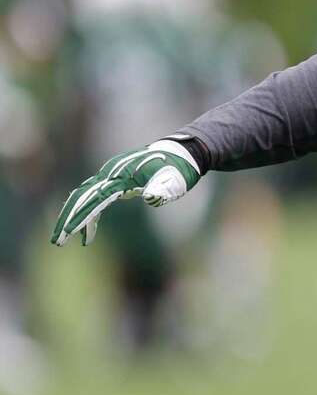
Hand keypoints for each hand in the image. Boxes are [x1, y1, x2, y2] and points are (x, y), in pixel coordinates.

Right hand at [51, 139, 200, 246]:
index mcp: (122, 175)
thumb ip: (162, 189)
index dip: (81, 216)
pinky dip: (90, 215)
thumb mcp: (174, 182)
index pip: (95, 198)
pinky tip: (88, 233)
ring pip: (84, 197)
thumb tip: (150, 196)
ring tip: (64, 241)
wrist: (182, 153)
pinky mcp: (115, 180)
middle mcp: (111, 173)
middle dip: (68, 219)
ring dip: (74, 217)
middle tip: (57, 241)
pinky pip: (95, 198)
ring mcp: (112, 175)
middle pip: (82, 197)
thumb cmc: (178, 170)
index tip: (68, 233)